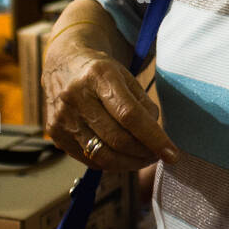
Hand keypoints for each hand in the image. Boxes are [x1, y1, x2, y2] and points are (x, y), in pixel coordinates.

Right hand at [44, 47, 179, 171]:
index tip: (172, 154)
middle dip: (143, 153)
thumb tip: (156, 137)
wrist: (63, 65)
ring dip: (130, 163)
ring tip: (144, 158)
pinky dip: (111, 163)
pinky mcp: (55, 134)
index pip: (130, 115)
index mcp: (97, 76)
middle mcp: (75, 97)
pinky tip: (123, 156)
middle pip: (117, 139)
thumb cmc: (101, 72)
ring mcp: (62, 118)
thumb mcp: (126, 75)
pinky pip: (89, 160)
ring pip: (103, 156)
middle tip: (158, 155)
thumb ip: (143, 104)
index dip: (153, 138)